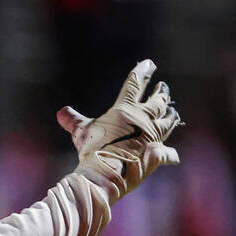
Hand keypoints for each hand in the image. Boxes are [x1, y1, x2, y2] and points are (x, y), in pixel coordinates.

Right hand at [57, 59, 180, 198]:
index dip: (142, 72)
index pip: (135, 85)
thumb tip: (61, 112)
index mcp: (125, 110)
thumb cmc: (93, 149)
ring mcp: (153, 137)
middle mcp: (143, 120)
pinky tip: (175, 156)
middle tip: (164, 87)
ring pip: (167, 123)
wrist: (107, 172)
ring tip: (174, 112)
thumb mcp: (81, 132)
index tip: (149, 63)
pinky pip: (168, 154)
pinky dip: (171, 155)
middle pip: (157, 102)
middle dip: (161, 93)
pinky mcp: (157, 155)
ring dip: (170, 117)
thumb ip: (73, 120)